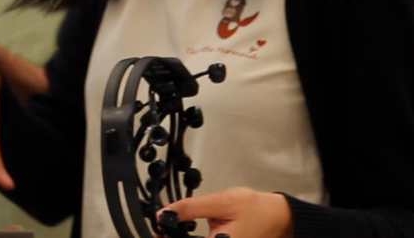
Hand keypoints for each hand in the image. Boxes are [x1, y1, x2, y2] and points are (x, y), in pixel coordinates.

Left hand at [161, 187, 293, 237]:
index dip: (166, 236)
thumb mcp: (220, 202)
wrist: (280, 217)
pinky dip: (191, 237)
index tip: (156, 229)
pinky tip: (185, 232)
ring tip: (172, 227)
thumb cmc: (256, 209)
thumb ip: (190, 209)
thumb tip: (164, 213)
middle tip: (162, 226)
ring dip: (181, 236)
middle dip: (173, 235)